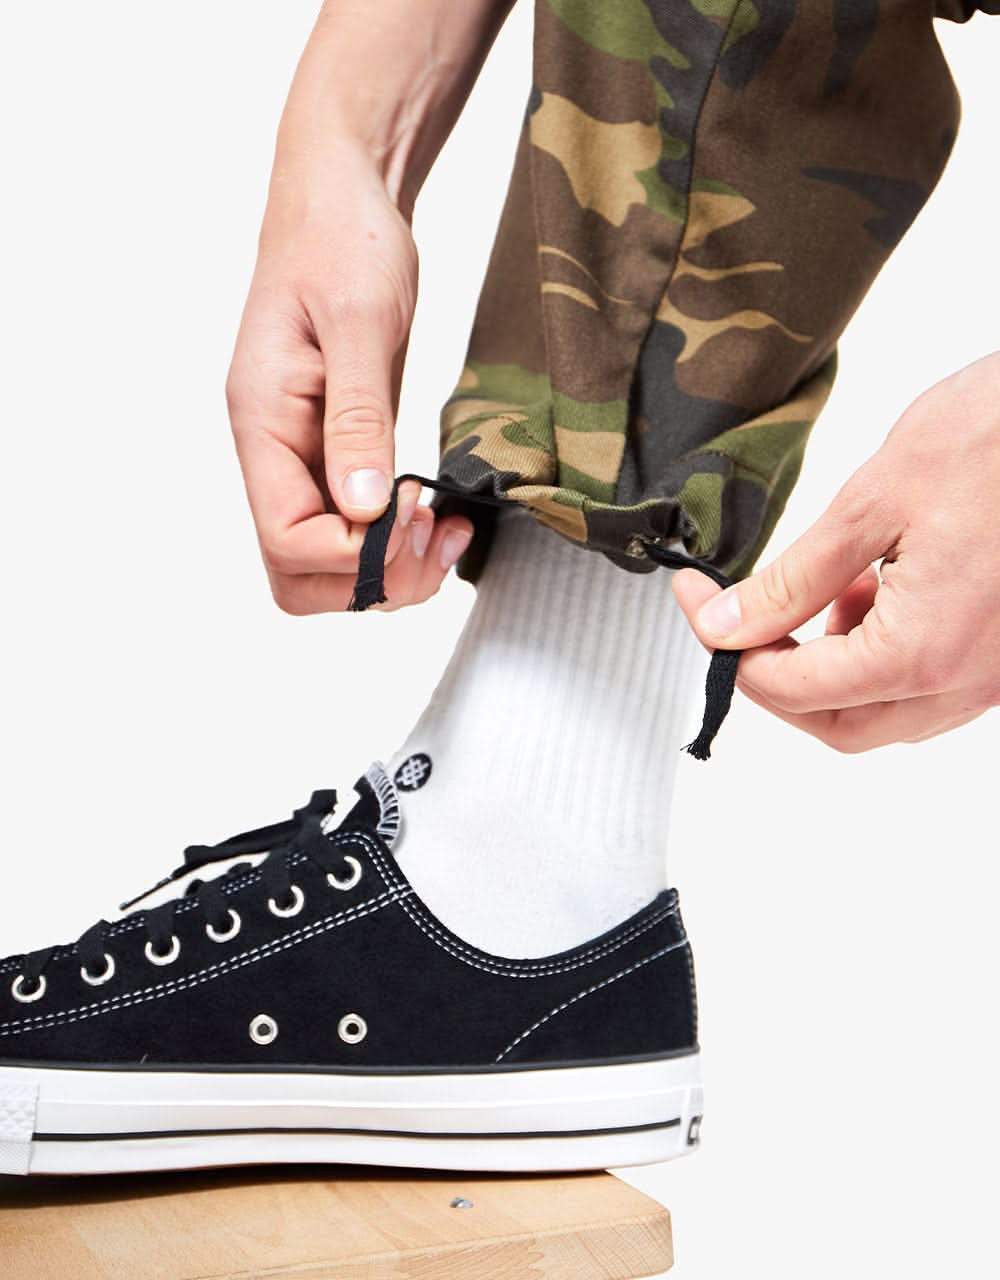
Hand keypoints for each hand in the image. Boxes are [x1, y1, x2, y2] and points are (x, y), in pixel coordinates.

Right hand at [226, 141, 471, 613]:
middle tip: (433, 538)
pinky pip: (355, 530)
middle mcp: (275, 455)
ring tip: (445, 528)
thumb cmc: (343, 241)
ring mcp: (304, 459)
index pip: (288, 541)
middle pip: (298, 575)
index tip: (412, 511)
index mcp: (261, 423)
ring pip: (326, 566)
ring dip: (389, 570)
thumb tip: (363, 509)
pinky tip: (437, 513)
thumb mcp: (359, 322)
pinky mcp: (339, 454)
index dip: (356, 553)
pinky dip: (398, 543)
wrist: (344, 199)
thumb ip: (358, 419)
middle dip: (370, 579)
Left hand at [673, 352, 999, 751]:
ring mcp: (995, 675)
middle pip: (841, 726)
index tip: (699, 602)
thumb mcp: (871, 504)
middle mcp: (968, 682)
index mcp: (924, 652)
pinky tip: (877, 589)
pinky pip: (930, 685)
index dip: (730, 650)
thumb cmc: (997, 438)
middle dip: (779, 682)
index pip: (794, 689)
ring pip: (887, 713)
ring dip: (835, 671)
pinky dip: (884, 654)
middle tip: (742, 622)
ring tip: (827, 588)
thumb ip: (793, 580)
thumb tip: (727, 625)